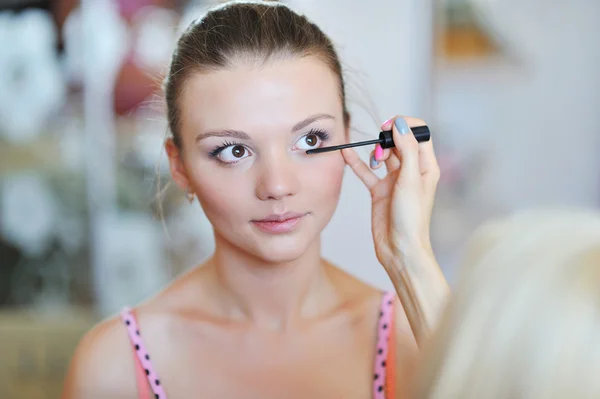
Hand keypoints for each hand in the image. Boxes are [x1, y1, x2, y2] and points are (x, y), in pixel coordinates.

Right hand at [341, 116, 439, 271]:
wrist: (399, 248)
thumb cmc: (411, 218)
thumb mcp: (410, 180)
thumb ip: (406, 150)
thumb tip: (400, 124)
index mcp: (426, 166)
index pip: (419, 133)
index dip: (405, 125)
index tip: (390, 127)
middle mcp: (411, 170)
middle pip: (399, 141)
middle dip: (388, 138)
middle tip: (381, 148)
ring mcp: (394, 180)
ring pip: (383, 155)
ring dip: (375, 151)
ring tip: (375, 161)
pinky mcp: (379, 191)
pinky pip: (366, 172)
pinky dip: (357, 162)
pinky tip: (346, 153)